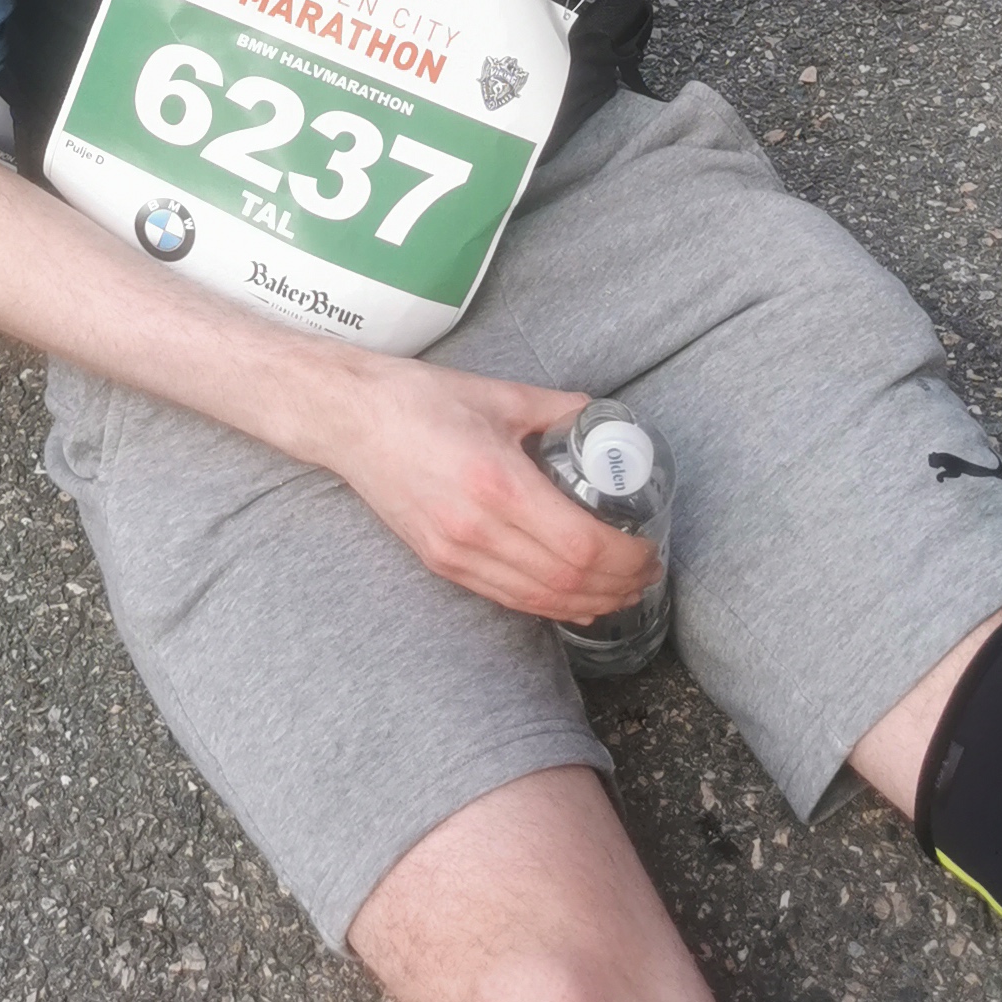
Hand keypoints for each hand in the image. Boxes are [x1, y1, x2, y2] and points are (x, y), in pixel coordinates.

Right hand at [323, 361, 660, 622]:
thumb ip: (560, 409)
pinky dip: (549, 607)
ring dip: (589, 603)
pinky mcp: (441, 563)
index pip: (581, 544)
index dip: (625, 557)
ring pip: (538, 599)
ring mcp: (456, 553)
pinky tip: (576, 603)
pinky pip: (507, 598)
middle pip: (566, 580)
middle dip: (618, 585)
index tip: (650, 548)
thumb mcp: (502, 394)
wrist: (351, 420)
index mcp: (499, 483)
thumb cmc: (422, 400)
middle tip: (648, 573)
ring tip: (623, 592)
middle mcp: (477, 529)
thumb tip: (606, 421)